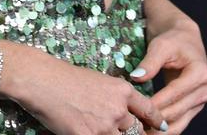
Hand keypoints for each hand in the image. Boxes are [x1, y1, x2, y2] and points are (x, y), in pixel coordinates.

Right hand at [4, 42, 167, 134]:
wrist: (43, 80)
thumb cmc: (65, 77)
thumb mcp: (98, 81)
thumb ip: (112, 97)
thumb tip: (120, 110)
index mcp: (122, 90)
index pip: (148, 110)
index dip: (157, 121)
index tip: (162, 127)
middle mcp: (118, 108)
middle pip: (134, 130)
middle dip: (129, 132)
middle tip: (117, 128)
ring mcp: (104, 125)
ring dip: (110, 134)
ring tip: (94, 124)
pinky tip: (82, 131)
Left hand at [126, 18, 206, 133]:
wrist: (184, 40)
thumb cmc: (173, 40)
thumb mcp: (161, 46)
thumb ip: (150, 62)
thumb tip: (136, 77)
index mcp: (200, 73)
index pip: (175, 93)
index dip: (156, 103)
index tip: (137, 110)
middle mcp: (203, 90)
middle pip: (178, 111)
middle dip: (156, 120)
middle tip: (134, 124)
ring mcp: (199, 100)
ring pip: (179, 122)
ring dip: (160, 130)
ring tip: (140, 132)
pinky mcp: (193, 107)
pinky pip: (179, 123)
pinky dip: (164, 129)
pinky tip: (148, 131)